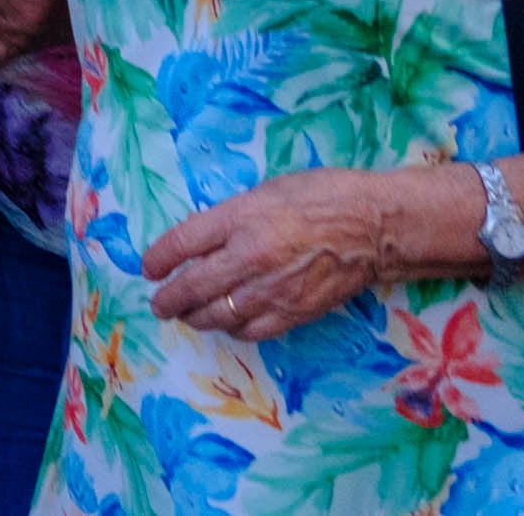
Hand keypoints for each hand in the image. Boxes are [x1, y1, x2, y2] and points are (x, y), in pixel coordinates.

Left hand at [141, 166, 410, 341]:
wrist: (374, 226)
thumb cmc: (322, 196)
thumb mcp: (266, 191)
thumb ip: (231, 217)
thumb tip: (201, 241)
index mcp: (240, 218)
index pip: (182, 243)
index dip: (159, 259)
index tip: (149, 268)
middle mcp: (251, 256)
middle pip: (193, 287)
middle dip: (169, 300)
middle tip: (159, 304)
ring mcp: (273, 289)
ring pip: (219, 315)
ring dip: (196, 318)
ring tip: (186, 316)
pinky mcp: (295, 312)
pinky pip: (251, 330)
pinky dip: (233, 329)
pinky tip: (227, 324)